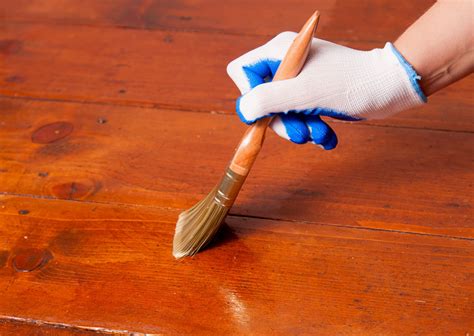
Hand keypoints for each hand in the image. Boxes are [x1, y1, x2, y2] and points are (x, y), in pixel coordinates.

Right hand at [227, 32, 425, 148]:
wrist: (389, 88)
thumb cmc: (349, 84)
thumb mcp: (302, 94)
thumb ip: (266, 100)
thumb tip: (243, 110)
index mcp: (279, 51)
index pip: (241, 71)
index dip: (249, 96)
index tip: (269, 111)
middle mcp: (286, 63)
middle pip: (261, 99)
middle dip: (281, 121)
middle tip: (301, 133)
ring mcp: (300, 79)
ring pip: (280, 112)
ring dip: (298, 129)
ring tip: (320, 133)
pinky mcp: (312, 93)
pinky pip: (299, 116)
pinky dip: (311, 129)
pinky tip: (327, 135)